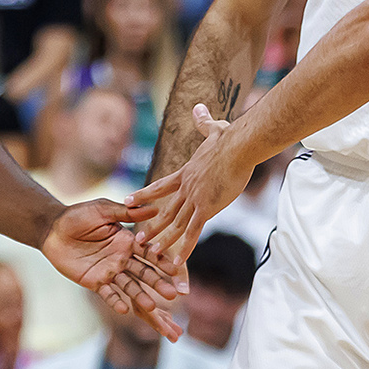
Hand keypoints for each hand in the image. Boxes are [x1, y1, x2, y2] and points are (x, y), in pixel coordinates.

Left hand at [44, 196, 184, 338]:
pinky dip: (116, 301)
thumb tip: (155, 209)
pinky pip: (108, 294)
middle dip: (157, 283)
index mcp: (127, 241)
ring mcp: (110, 272)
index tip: (176, 270)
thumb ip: (127, 213)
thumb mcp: (103, 210)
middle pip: (143, 273)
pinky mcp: (95, 282)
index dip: (162, 262)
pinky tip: (125, 309)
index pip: (149, 253)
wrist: (52, 229)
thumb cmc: (78, 215)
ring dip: (140, 296)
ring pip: (129, 286)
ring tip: (151, 307)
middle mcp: (122, 259)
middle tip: (172, 295)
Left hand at [130, 104, 248, 273]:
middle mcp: (187, 187)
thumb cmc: (230, 138)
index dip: (146, 194)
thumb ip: (204, 122)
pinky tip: (177, 261)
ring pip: (175, 224)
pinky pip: (193, 232)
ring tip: (151, 252)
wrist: (238, 147)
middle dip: (151, 224)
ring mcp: (195, 198)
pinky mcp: (206, 208)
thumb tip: (199, 107)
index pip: (162, 186)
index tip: (130, 200)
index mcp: (187, 172)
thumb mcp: (214, 129)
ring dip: (163, 239)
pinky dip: (184, 248)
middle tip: (137, 237)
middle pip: (166, 209)